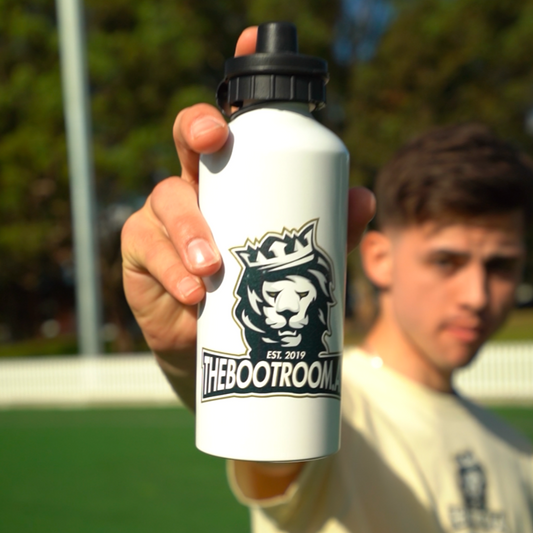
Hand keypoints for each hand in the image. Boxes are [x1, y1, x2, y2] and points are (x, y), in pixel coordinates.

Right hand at [120, 27, 374, 409]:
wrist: (211, 342)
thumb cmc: (254, 291)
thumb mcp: (294, 262)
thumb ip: (327, 229)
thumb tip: (363, 197)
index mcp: (231, 182)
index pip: (231, 130)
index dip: (238, 89)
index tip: (251, 43)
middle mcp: (194, 189)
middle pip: (187, 143)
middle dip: (198, 130)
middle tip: (214, 138)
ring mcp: (162, 220)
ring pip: (167, 200)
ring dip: (190, 227)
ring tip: (211, 266)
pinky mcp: (140, 254)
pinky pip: (148, 250)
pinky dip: (172, 269)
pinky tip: (193, 292)